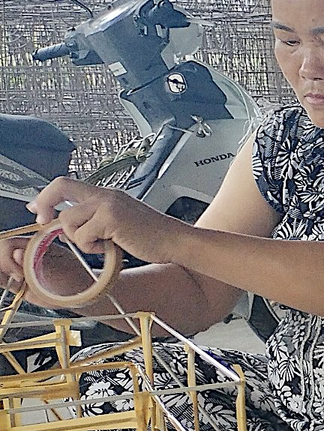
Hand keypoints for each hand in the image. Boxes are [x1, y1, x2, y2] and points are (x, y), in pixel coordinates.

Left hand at [27, 178, 175, 263]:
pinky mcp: (111, 219)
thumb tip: (68, 228)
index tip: (39, 210)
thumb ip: (96, 219)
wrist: (176, 241)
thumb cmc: (153, 236)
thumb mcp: (120, 221)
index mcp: (107, 195)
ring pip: (68, 219)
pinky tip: (109, 247)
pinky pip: (83, 235)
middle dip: (44, 204)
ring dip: (79, 238)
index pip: (67, 184)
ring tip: (100, 243)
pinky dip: (92, 247)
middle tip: (43, 221)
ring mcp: (108, 205)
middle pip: (60, 187)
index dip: (47, 196)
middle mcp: (106, 195)